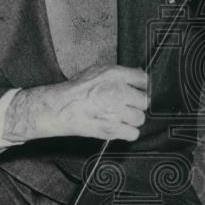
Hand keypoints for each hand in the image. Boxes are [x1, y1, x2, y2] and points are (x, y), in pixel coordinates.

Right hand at [4, 65, 148, 142]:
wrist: (60, 108)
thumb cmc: (75, 90)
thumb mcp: (98, 71)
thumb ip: (120, 73)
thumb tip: (139, 76)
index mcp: (114, 75)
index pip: (144, 79)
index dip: (143, 86)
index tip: (141, 90)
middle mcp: (117, 92)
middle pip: (145, 101)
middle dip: (137, 103)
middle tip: (127, 104)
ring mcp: (116, 112)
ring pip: (140, 118)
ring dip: (133, 118)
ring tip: (120, 116)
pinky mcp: (112, 129)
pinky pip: (133, 133)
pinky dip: (128, 132)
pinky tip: (120, 127)